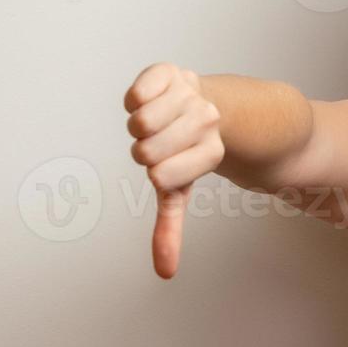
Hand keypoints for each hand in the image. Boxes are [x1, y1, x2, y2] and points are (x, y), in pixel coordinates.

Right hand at [123, 62, 224, 278]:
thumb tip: (165, 273)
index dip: (158, 174)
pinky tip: (153, 98)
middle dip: (145, 150)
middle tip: (164, 141)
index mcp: (211, 154)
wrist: (211, 104)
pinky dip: (136, 98)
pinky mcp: (172, 73)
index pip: (161, 178)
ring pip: (138, 122)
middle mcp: (205, 123)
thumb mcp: (181, 190)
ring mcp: (191, 96)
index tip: (173, 165)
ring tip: (159, 120)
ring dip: (139, 125)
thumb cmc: (186, 153)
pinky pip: (137, 92)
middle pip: (144, 151)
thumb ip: (171, 228)